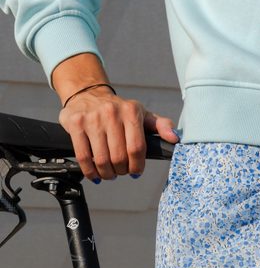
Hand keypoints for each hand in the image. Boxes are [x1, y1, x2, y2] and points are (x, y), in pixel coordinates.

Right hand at [58, 87, 179, 181]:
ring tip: (109, 173)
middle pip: (119, 157)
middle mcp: (112, 113)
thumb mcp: (142, 113)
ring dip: (106, 174)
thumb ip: (160, 125)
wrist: (88, 93)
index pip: (137, 148)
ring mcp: (92, 118)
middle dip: (121, 171)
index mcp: (131, 111)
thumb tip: (175, 138)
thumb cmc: (119, 109)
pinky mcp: (76, 124)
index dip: (137, 165)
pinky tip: (94, 173)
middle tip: (120, 172)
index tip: (135, 171)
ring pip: (101, 160)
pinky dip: (89, 171)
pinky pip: (83, 157)